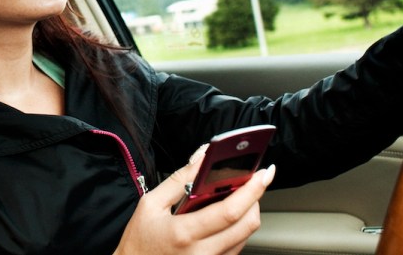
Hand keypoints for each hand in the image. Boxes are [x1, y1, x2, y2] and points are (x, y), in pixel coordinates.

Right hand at [113, 147, 275, 254]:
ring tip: (239, 195)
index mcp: (184, 233)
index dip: (251, 191)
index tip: (263, 173)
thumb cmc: (139, 240)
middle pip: (247, 225)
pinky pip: (236, 247)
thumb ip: (179, 180)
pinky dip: (238, 228)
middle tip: (255, 180)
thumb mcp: (151, 204)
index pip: (229, 211)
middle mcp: (201, 253)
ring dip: (248, 213)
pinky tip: (228, 216)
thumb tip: (202, 157)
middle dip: (256, 198)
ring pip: (246, 237)